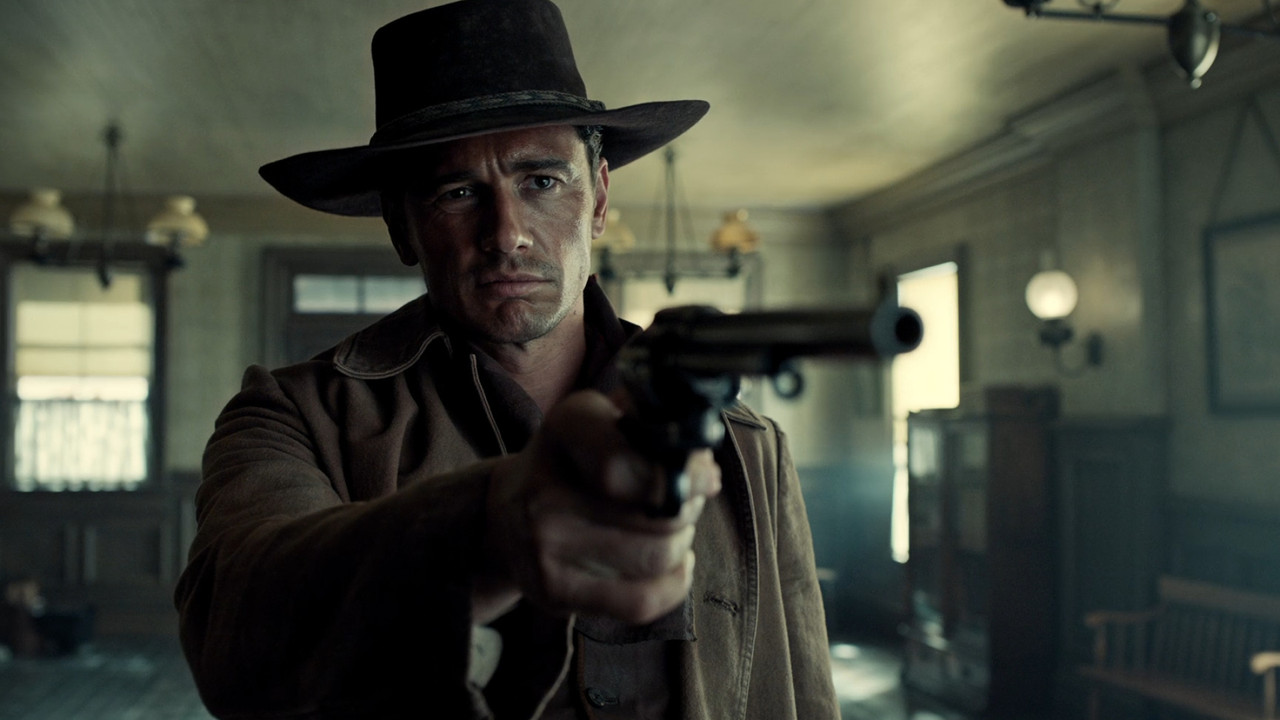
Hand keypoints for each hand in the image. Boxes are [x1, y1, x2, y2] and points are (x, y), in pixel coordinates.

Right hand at [475, 390, 720, 624]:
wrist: (505, 515)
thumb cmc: (576, 463)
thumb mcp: (606, 422)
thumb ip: (656, 429)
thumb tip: (706, 474)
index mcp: (565, 429)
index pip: (630, 464)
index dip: (684, 475)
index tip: (706, 477)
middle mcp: (544, 489)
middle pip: (660, 514)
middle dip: (689, 507)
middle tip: (684, 500)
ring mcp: (544, 546)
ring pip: (657, 557)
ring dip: (681, 542)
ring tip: (669, 529)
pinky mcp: (553, 592)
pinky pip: (642, 602)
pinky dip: (674, 584)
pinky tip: (672, 565)